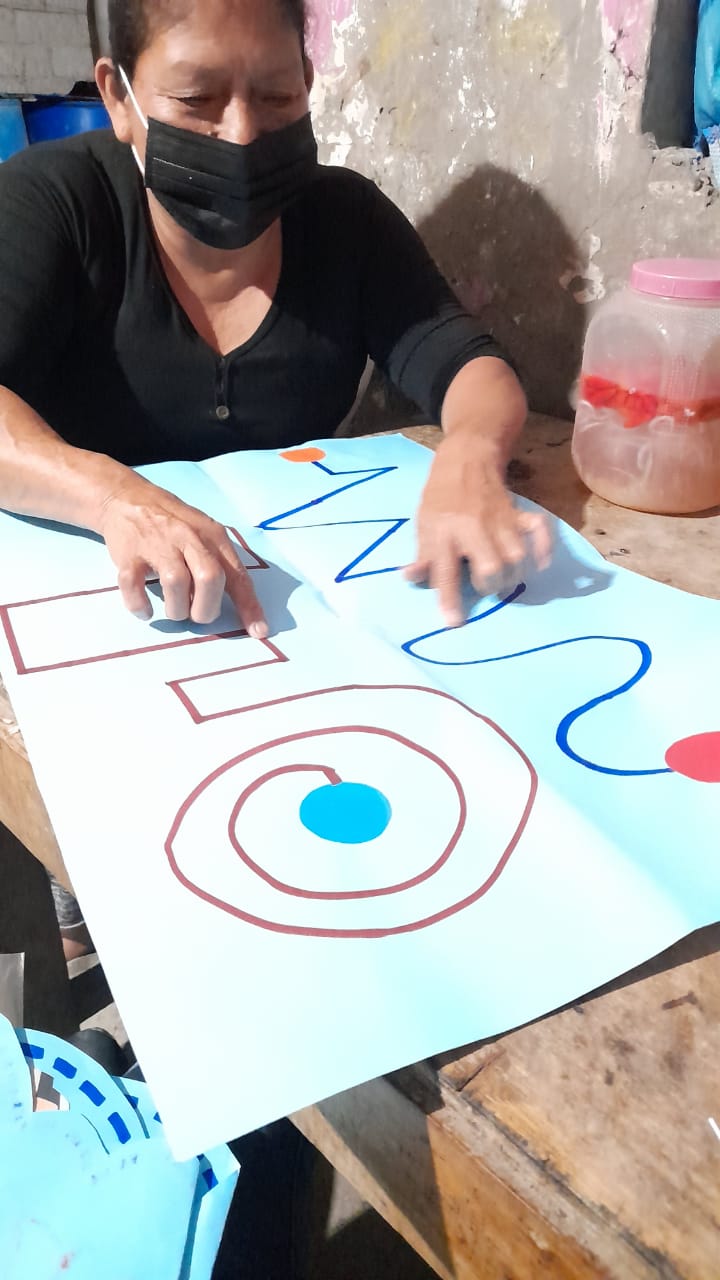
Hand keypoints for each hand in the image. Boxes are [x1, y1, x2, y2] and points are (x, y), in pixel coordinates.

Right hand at [97, 473, 267, 632]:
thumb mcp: (204, 533)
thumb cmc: (172, 522)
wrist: (126, 498)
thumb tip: (237, 605)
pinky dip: (140, 604)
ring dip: (177, 609)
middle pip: (209, 578)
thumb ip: (220, 563)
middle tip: (197, 614)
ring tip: (175, 611)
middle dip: (206, 608)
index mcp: (213, 536)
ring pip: (175, 582)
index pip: (237, 574)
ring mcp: (157, 544)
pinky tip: (145, 611)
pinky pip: (134, 585)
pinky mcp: (129, 553)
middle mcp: (188, 537)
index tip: (258, 631)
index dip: (249, 605)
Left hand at [404, 430, 551, 626]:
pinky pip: (540, 531)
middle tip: (486, 587)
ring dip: (514, 574)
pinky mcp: (519, 513)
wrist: (466, 458)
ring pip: (516, 555)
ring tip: (506, 578)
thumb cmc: (440, 496)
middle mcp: (473, 527)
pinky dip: (544, 549)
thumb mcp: (423, 523)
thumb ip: (422, 555)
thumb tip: (410, 578)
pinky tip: (538, 564)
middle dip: (491, 585)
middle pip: (491, 567)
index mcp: (444, 532)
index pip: (445, 571)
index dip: (449, 599)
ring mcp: (499, 519)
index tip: (454, 623)